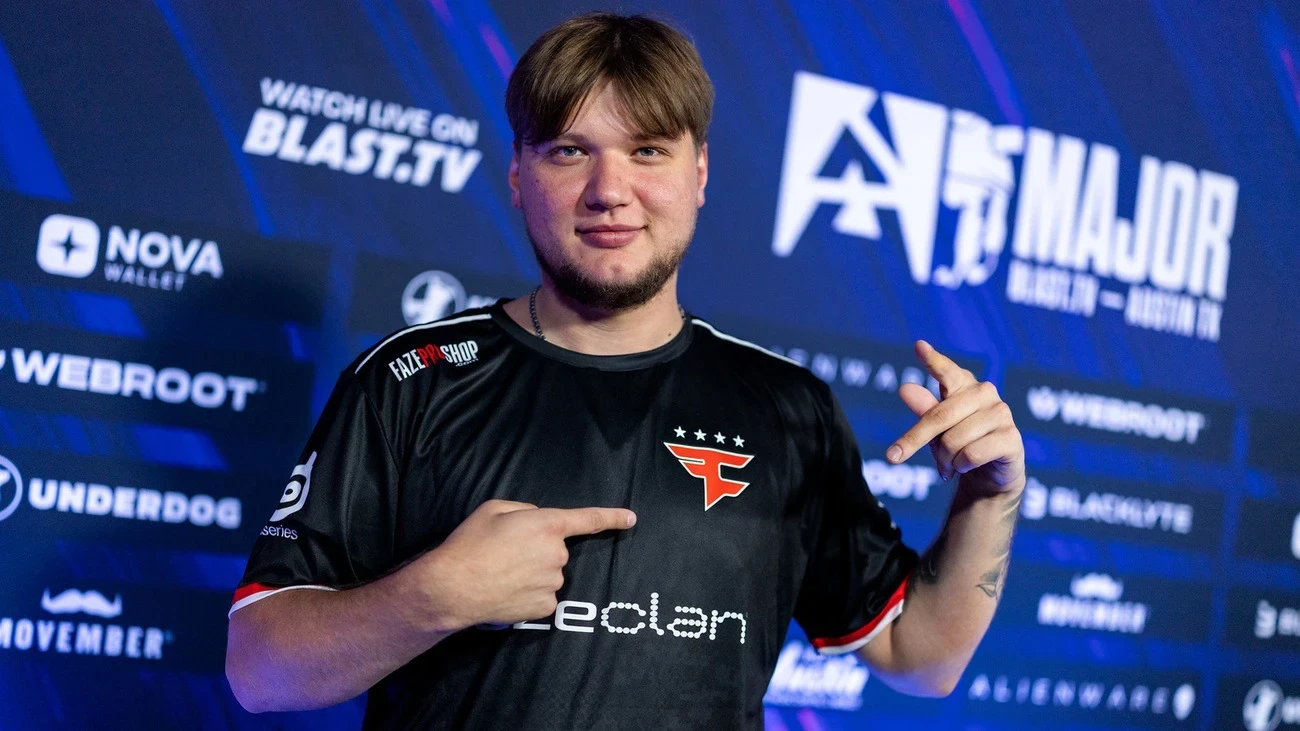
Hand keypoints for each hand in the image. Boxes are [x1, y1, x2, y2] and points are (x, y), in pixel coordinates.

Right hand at [417, 499, 635, 631]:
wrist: (453, 587)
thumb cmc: (470, 544)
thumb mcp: (494, 509)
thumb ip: (524, 510)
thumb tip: (537, 520)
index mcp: (547, 524)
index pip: (589, 519)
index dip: (612, 517)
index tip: (631, 519)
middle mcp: (557, 554)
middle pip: (556, 549)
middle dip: (537, 549)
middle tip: (505, 552)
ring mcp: (554, 582)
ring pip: (549, 573)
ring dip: (532, 572)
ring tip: (501, 572)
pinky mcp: (546, 606)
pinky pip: (543, 596)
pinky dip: (529, 594)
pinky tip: (507, 591)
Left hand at [886, 341, 1024, 496]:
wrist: (989, 476)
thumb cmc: (959, 445)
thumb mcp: (936, 429)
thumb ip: (923, 409)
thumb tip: (905, 388)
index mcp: (964, 385)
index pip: (947, 371)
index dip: (933, 360)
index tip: (918, 346)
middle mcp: (985, 393)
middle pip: (939, 416)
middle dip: (915, 440)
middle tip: (894, 457)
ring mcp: (1001, 413)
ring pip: (954, 440)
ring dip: (944, 460)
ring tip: (948, 465)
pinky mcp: (1011, 437)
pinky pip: (971, 454)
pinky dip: (961, 466)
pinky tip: (966, 467)